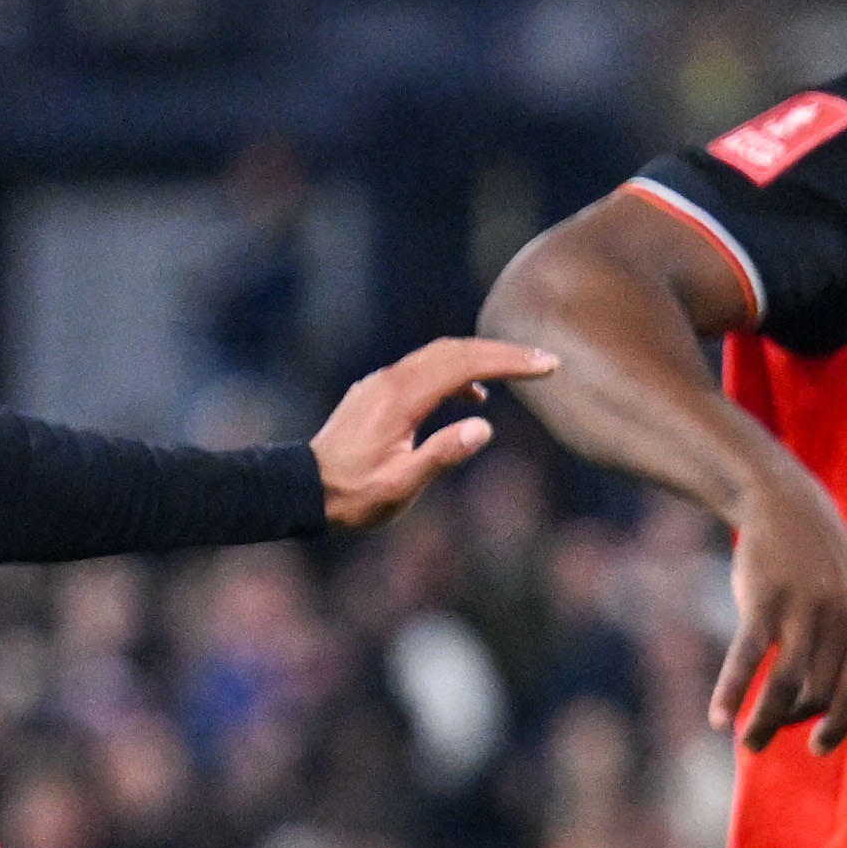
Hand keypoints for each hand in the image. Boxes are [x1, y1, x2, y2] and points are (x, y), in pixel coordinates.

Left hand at [308, 336, 561, 529]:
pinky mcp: (375, 393)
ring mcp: (379, 384)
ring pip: (438, 356)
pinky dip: (454, 373)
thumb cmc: (351, 497)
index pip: (464, 365)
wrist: (299, 492)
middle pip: (455, 350)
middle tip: (545, 362)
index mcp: (400, 399)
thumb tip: (483, 427)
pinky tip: (472, 398)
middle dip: (503, 352)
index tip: (547, 365)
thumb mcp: (399, 486)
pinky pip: (422, 369)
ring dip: (480, 360)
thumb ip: (440, 455)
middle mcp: (389, 381)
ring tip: (519, 375)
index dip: (509, 361)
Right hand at [717, 470, 846, 750]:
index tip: (817, 749)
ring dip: (766, 722)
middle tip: (766, 736)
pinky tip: (718, 719)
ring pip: (785, 684)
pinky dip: (732, 692)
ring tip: (748, 744)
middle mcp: (844, 615)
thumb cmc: (814, 563)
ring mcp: (804, 607)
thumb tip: (824, 707)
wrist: (783, 505)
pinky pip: (747, 658)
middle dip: (792, 721)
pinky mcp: (764, 600)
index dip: (838, 724)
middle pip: (817, 690)